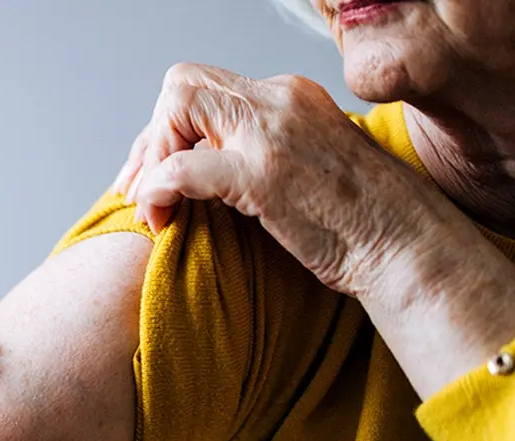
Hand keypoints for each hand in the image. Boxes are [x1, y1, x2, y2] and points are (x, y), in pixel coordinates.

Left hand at [114, 63, 462, 296]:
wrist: (407, 248)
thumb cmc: (359, 225)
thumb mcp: (306, 169)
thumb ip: (260, 154)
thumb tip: (204, 172)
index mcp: (290, 98)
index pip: (203, 89)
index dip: (166, 130)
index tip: (153, 175)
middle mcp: (281, 101)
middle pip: (183, 87)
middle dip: (150, 138)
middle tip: (137, 188)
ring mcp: (273, 134)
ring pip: (178, 109)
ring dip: (150, 160)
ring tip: (149, 205)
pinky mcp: (264, 174)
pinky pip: (182, 167)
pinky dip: (158, 189)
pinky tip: (159, 217)